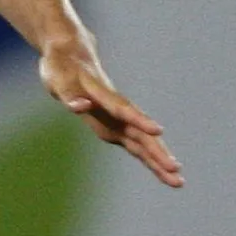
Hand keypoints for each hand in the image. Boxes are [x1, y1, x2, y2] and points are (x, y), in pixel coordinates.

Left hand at [40, 37, 183, 187]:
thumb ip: (70, 96)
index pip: (122, 109)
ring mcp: (117, 118)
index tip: (159, 131)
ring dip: (158, 160)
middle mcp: (114, 109)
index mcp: (100, 95)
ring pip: (142, 141)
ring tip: (179, 181)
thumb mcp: (57, 80)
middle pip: (139, 132)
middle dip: (158, 152)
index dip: (139, 120)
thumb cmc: (60, 67)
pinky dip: (148, 159)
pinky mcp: (115, 127)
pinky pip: (134, 146)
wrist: (70, 55)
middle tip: (177, 172)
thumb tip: (82, 106)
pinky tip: (162, 173)